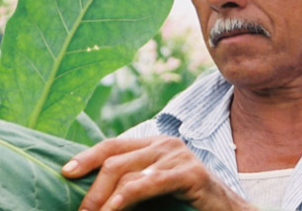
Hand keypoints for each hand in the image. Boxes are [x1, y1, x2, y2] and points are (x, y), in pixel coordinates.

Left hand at [62, 136, 255, 210]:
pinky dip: (126, 198)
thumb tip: (93, 194)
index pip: (113, 144)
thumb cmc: (185, 202)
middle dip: (92, 190)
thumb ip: (130, 183)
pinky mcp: (190, 173)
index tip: (66, 172)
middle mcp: (165, 144)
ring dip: (104, 200)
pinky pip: (149, 183)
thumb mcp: (152, 189)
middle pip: (116, 160)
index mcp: (155, 144)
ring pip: (128, 174)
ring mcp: (179, 156)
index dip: (88, 156)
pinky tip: (113, 210)